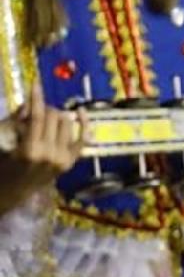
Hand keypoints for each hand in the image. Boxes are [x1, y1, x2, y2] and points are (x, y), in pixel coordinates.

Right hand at [0, 88, 83, 213]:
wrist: (12, 192)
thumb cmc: (3, 165)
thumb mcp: (4, 142)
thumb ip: (16, 121)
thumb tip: (31, 103)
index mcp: (30, 150)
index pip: (38, 117)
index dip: (36, 98)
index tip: (36, 84)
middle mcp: (50, 154)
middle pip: (53, 116)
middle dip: (44, 109)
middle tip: (36, 113)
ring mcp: (63, 159)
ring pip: (67, 122)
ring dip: (57, 116)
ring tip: (46, 121)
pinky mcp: (71, 162)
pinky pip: (83, 138)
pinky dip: (84, 123)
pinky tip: (80, 110)